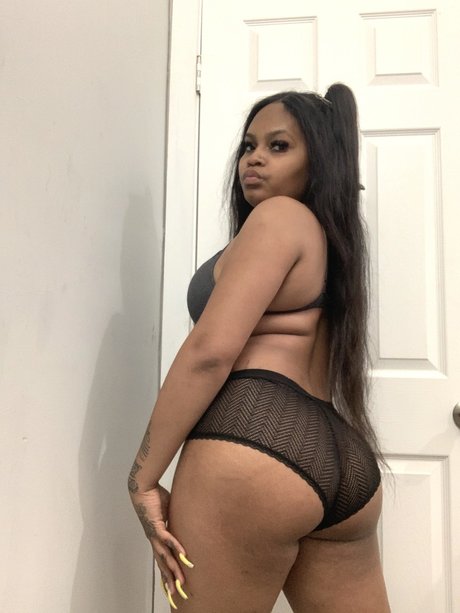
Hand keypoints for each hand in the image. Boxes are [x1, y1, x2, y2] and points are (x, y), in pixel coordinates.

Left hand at [130, 484, 193, 607]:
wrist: (143, 488)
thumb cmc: (155, 497)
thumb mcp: (168, 512)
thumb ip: (175, 520)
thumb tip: (184, 520)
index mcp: (157, 537)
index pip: (162, 559)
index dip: (167, 572)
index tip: (171, 585)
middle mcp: (154, 539)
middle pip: (162, 563)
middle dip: (169, 579)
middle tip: (175, 594)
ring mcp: (154, 534)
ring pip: (165, 556)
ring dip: (173, 569)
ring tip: (181, 581)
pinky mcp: (157, 525)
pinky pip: (167, 539)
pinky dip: (176, 547)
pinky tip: (183, 555)